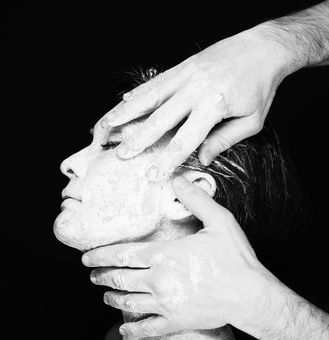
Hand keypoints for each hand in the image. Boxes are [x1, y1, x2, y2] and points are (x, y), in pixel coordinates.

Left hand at [82, 176, 277, 337]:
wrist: (251, 295)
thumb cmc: (234, 258)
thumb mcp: (218, 220)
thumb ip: (195, 199)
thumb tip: (177, 179)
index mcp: (164, 255)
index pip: (122, 254)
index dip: (101, 255)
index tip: (87, 257)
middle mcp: (159, 279)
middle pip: (120, 278)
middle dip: (101, 275)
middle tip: (91, 273)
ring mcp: (165, 303)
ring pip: (128, 302)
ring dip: (112, 297)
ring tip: (105, 294)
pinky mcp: (176, 320)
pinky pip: (147, 327)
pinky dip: (132, 328)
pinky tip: (124, 328)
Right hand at [104, 26, 290, 178]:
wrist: (264, 48)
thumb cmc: (260, 85)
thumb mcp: (252, 120)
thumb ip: (225, 140)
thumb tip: (202, 158)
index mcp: (215, 104)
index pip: (185, 139)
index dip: (168, 159)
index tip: (154, 173)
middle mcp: (195, 88)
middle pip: (160, 118)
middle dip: (139, 138)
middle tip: (122, 153)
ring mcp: (186, 74)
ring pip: (150, 96)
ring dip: (127, 112)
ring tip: (108, 124)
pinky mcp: (183, 66)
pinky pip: (156, 81)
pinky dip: (139, 93)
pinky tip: (125, 101)